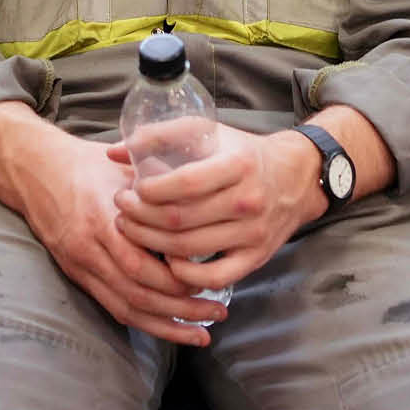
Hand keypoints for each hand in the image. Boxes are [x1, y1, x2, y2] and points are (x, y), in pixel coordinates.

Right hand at [0, 103, 225, 344]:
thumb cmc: (88, 165)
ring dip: (166, 325)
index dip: (177, 279)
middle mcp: (89, 248)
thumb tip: (204, 205)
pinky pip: (112, 307)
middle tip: (218, 311)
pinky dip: (143, 322)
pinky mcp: (77, 275)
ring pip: (126, 307)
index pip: (142, 264)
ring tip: (201, 334)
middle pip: (138, 293)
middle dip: (181, 308)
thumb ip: (158, 190)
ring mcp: (81, 266)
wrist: (37, 171)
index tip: (212, 279)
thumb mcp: (123, 169)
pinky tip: (169, 329)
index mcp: (103, 219)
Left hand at [111, 125, 323, 285]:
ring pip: (190, 248)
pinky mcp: (256, 257)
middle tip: (122, 210)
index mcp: (238, 165)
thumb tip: (115, 150)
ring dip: (152, 242)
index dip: (150, 191)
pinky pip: (215, 277)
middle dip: (141, 217)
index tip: (131, 189)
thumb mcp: (209, 133)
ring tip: (133, 230)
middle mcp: (248, 200)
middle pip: (181, 219)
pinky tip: (168, 259)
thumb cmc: (242, 153)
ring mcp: (253, 233)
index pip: (185, 183)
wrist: (294, 177)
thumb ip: (161, 136)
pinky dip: (185, 274)